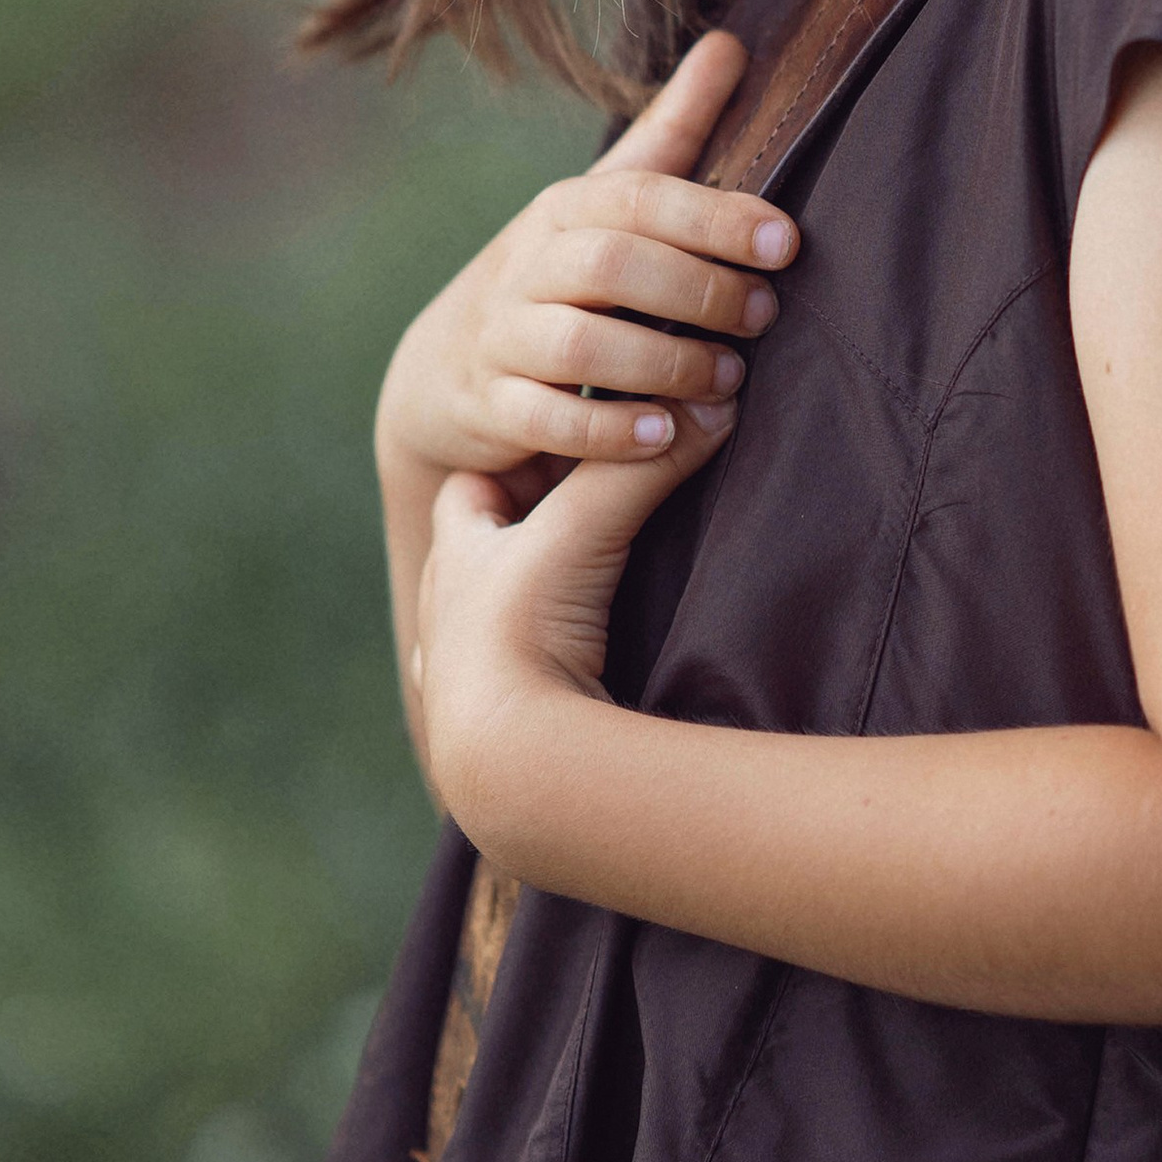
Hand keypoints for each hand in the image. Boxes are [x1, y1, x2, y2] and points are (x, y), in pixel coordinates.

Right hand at [375, 31, 799, 492]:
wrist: (443, 367)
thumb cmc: (556, 274)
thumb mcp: (606, 201)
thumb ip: (672, 132)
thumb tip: (730, 43)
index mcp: (566, 211)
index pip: (640, 198)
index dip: (715, 217)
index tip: (785, 242)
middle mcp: (528, 266)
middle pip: (611, 265)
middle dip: (698, 289)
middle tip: (764, 317)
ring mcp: (503, 338)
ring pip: (579, 346)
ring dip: (663, 365)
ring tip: (727, 381)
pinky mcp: (491, 407)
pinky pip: (543, 419)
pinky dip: (605, 431)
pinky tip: (663, 434)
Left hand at [414, 423, 729, 839]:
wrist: (505, 759)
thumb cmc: (524, 630)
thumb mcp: (583, 531)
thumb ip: (647, 466)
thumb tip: (715, 402)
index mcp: (457, 559)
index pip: (470, 491)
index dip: (515, 471)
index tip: (566, 460)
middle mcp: (446, 618)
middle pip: (475, 561)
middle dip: (517, 544)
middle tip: (581, 531)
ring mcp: (456, 684)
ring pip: (476, 636)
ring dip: (516, 622)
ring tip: (572, 615)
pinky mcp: (479, 741)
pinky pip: (492, 708)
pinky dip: (519, 694)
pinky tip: (555, 695)